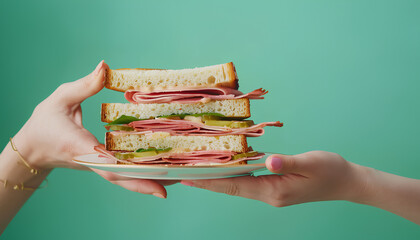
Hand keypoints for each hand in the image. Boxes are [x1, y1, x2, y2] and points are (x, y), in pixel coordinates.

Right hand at [12, 61, 171, 197]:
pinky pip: (121, 172)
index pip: (107, 160)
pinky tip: (159, 171)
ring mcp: (95, 166)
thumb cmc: (44, 123)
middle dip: (146, 183)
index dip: (129, 170)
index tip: (151, 178)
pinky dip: (139, 174)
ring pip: (123, 178)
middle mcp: (90, 160)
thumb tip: (105, 66)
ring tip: (176, 179)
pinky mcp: (99, 165)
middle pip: (121, 177)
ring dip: (148, 181)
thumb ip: (84, 85)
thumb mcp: (61, 98)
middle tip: (175, 184)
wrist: (32, 149)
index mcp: (79, 145)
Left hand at [181, 151, 368, 205]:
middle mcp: (269, 194)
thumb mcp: (310, 163)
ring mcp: (271, 193)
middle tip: (184, 173)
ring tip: (198, 170)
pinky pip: (248, 182)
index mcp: (274, 190)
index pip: (235, 185)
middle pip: (231, 187)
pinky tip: (226, 167)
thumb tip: (265, 161)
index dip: (211, 181)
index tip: (188, 177)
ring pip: (238, 185)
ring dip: (218, 178)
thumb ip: (286, 162)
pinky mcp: (275, 187)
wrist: (346, 182)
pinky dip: (233, 175)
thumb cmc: (331, 170)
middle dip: (208, 181)